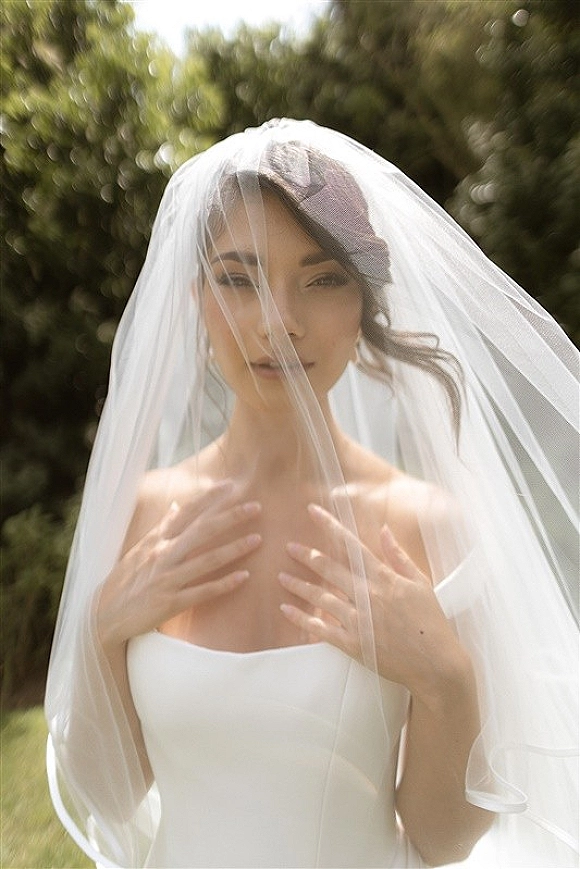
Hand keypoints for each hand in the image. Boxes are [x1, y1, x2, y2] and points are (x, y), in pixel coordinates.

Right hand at [96, 483, 261, 649]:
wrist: (104, 616)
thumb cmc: (125, 580)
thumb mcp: (140, 549)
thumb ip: (163, 527)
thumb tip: (179, 504)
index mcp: (156, 540)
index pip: (186, 512)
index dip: (209, 498)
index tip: (230, 485)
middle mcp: (162, 555)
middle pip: (202, 531)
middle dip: (230, 517)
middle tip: (257, 506)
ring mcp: (166, 579)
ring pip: (206, 560)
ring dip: (234, 549)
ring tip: (258, 539)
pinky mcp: (169, 603)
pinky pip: (202, 592)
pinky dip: (224, 584)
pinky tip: (244, 577)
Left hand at [278, 503, 467, 699]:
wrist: (437, 664)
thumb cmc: (431, 622)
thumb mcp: (420, 583)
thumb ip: (398, 555)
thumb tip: (384, 530)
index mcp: (384, 578)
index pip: (351, 544)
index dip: (330, 526)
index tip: (312, 511)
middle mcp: (368, 596)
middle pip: (329, 569)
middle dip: (306, 555)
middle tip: (289, 547)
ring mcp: (359, 621)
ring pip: (320, 598)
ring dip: (298, 586)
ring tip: (281, 577)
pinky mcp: (353, 645)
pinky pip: (321, 629)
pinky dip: (301, 620)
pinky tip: (286, 610)